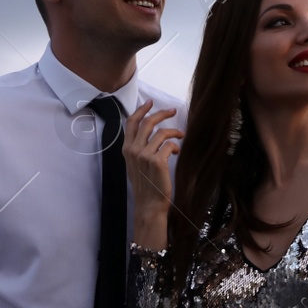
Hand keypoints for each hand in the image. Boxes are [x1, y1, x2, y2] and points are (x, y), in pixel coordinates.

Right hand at [123, 98, 182, 250]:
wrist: (149, 204)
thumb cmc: (145, 186)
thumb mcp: (135, 165)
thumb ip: (138, 150)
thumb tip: (150, 135)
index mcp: (126, 149)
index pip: (131, 123)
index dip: (141, 110)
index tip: (150, 103)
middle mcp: (133, 150)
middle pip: (147, 122)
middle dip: (161, 113)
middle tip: (173, 111)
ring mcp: (144, 155)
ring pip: (161, 132)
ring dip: (174, 132)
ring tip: (181, 136)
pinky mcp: (157, 161)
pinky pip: (169, 145)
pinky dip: (176, 147)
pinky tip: (178, 152)